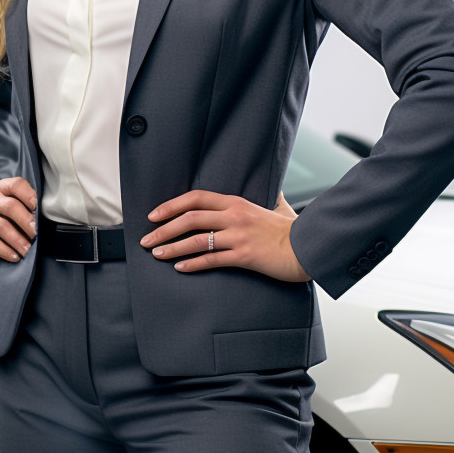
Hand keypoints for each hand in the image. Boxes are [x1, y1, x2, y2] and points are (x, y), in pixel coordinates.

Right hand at [0, 176, 36, 262]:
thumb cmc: (3, 215)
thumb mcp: (13, 204)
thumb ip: (25, 205)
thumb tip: (40, 220)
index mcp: (1, 188)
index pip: (15, 184)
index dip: (28, 194)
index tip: (36, 207)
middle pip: (10, 207)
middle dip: (25, 222)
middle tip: (35, 234)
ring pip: (1, 227)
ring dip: (18, 240)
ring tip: (27, 250)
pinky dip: (6, 251)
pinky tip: (15, 256)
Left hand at [139, 189, 311, 282]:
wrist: (307, 247)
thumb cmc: (290, 229)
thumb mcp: (276, 205)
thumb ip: (268, 195)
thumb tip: (272, 185)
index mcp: (236, 202)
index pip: (196, 198)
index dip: (172, 205)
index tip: (154, 214)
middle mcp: (234, 216)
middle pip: (190, 218)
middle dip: (164, 228)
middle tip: (146, 238)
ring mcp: (238, 236)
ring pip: (196, 240)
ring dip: (172, 247)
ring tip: (156, 253)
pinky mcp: (244, 256)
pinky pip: (211, 260)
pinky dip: (192, 264)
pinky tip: (179, 268)